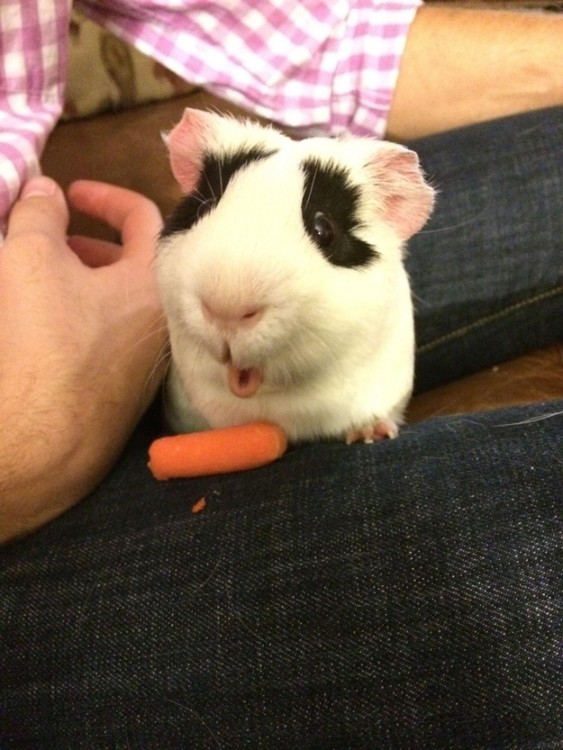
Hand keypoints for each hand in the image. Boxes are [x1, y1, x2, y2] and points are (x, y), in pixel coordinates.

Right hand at [0, 177, 166, 541]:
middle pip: (132, 265)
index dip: (106, 195)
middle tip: (46, 241)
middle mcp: (162, 322)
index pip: (145, 219)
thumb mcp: (31, 260)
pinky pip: (109, 339)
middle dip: (87, 244)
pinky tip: (43, 325)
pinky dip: (82, 319)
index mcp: (154, 283)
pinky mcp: (125, 393)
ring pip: (118, 304)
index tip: (71, 192)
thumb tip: (45, 188)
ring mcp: (146, 361)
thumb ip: (38, 214)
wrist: (43, 440)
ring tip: (36, 279)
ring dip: (80, 282)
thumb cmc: (44, 339)